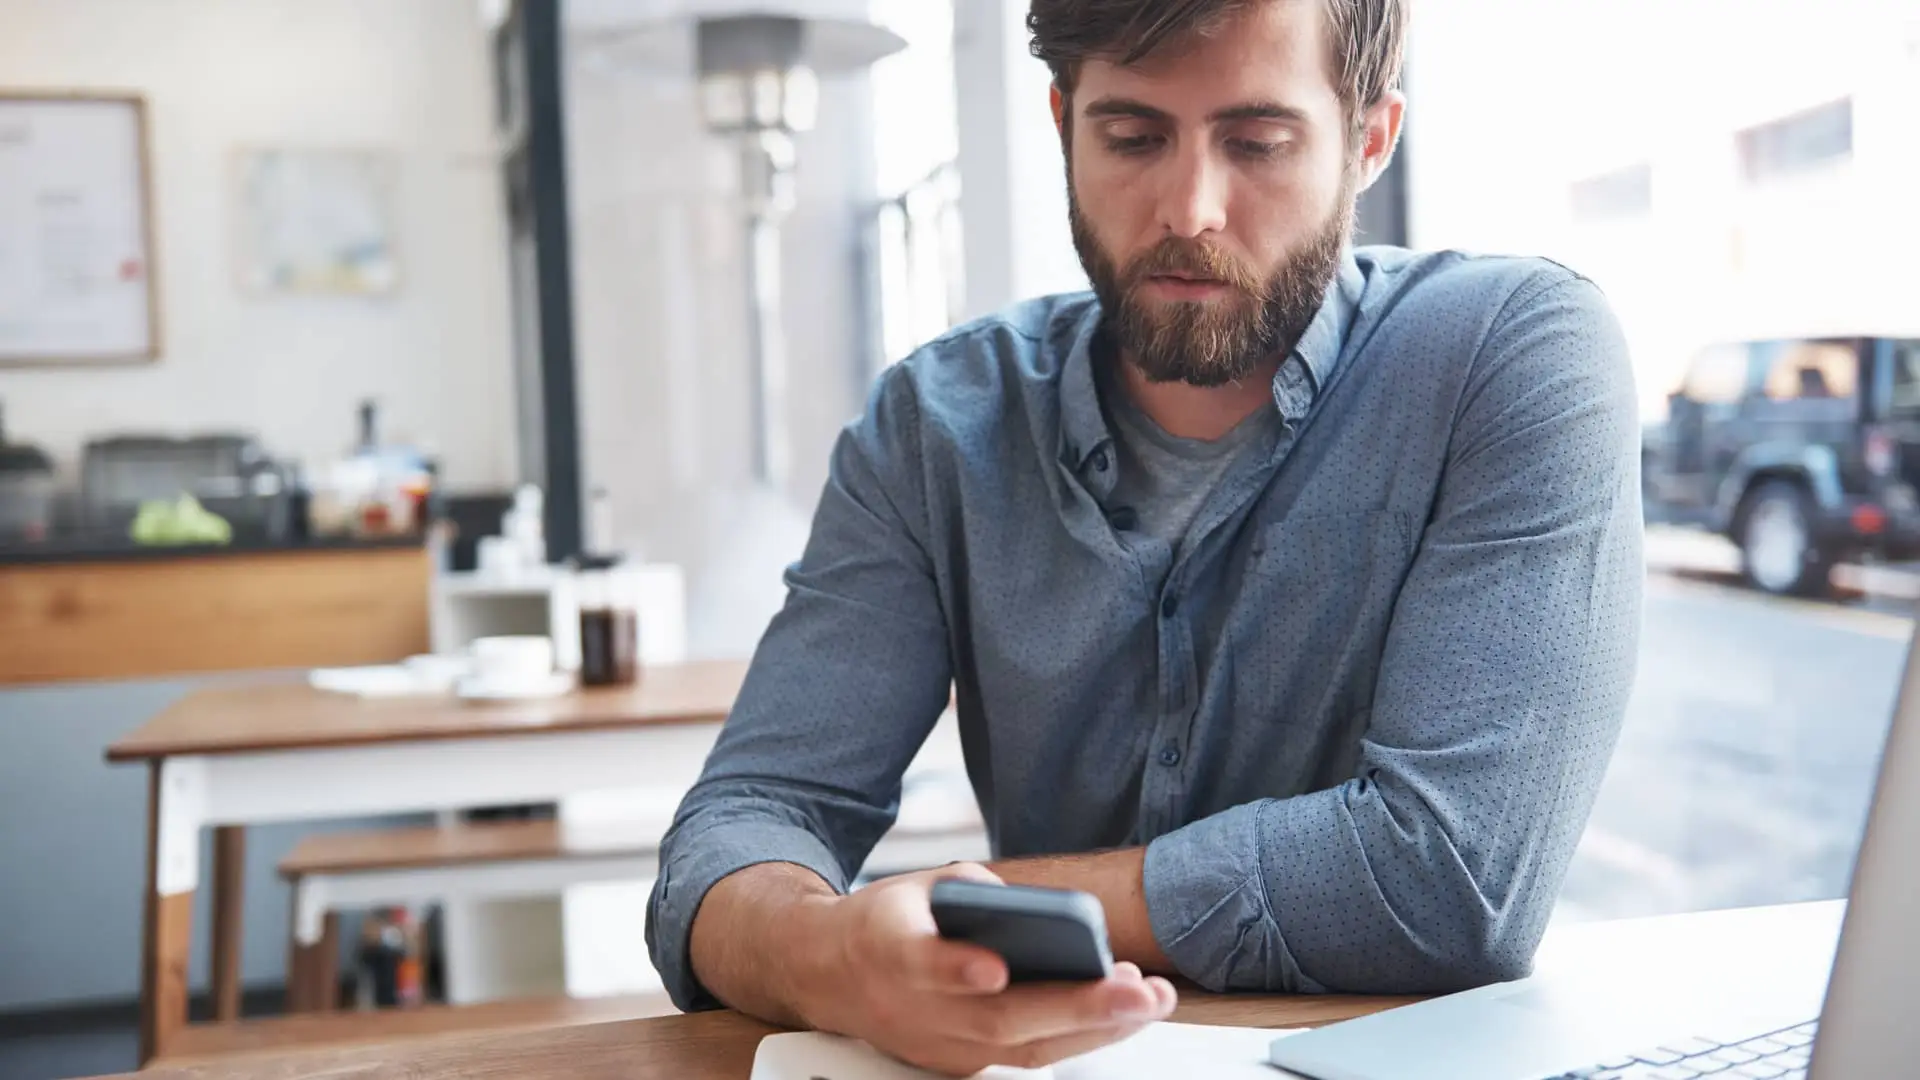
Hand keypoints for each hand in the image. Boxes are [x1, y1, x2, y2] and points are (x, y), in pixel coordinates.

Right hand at [792, 863, 1178, 1075]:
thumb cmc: (886, 923)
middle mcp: (913, 1008)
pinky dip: (1077, 1036)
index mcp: (889, 948)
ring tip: (1152, 1000)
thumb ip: (973, 889)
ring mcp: (937, 1046)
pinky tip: (1124, 1013)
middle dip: (1077, 1007)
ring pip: (1021, 1049)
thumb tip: (1041, 912)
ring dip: (1094, 1028)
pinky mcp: (958, 1065)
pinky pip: (1025, 1057)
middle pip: (997, 1019)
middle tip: (1141, 991)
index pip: (921, 962)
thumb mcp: (917, 885)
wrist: (828, 976)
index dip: (957, 968)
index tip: (993, 968)